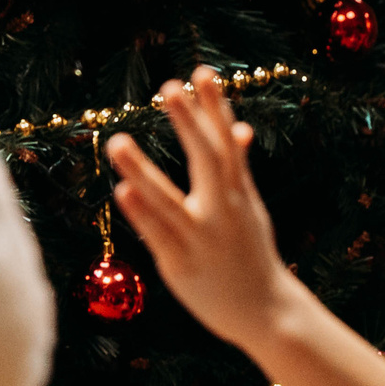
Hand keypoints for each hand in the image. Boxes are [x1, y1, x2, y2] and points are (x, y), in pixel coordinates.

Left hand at [108, 67, 295, 351]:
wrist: (267, 314)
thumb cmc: (251, 255)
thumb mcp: (250, 208)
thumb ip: (239, 168)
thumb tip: (239, 127)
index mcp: (238, 194)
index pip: (227, 142)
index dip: (215, 107)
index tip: (201, 72)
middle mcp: (223, 211)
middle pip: (206, 161)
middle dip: (189, 124)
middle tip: (170, 88)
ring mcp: (202, 239)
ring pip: (171, 201)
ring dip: (143, 170)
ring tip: (117, 140)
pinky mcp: (181, 266)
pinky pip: (158, 237)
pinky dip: (142, 216)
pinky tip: (122, 192)